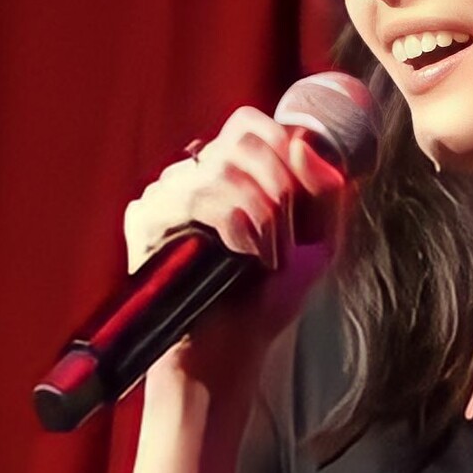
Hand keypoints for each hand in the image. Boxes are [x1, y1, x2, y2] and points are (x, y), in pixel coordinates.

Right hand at [123, 106, 344, 394]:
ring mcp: (165, 194)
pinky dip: (232, 224)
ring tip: (264, 258)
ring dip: (262, 217)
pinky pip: (195, 195)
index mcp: (231, 171)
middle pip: (242, 140)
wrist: (234, 349)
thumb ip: (328, 189)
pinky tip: (239, 255)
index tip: (301, 199)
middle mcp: (194, 174)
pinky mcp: (144, 219)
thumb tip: (303, 140)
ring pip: (222, 169)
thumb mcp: (321, 242)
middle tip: (284, 238)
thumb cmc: (269, 298)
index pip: (251, 124)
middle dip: (280, 188)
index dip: (284, 150)